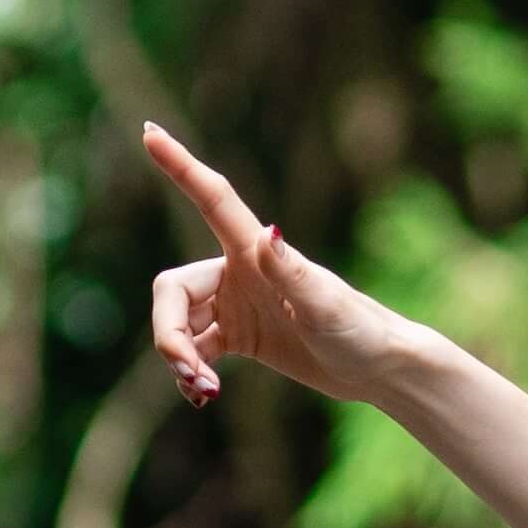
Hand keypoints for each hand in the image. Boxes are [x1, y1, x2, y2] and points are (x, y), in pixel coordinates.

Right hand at [139, 126, 415, 407]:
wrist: (378, 369)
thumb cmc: (359, 331)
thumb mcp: (325, 305)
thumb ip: (292, 272)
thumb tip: (268, 233)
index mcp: (256, 253)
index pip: (212, 199)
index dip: (180, 166)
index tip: (149, 132)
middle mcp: (240, 272)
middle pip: (173, 291)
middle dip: (168, 332)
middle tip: (186, 371)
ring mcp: (236, 305)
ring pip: (179, 324)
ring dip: (179, 359)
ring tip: (203, 391)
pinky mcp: (239, 336)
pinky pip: (194, 350)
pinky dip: (190, 373)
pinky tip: (204, 396)